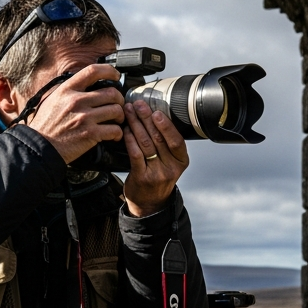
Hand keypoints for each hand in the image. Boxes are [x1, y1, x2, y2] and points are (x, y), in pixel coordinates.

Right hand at [27, 64, 124, 163]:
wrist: (39, 147)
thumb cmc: (46, 126)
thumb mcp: (53, 100)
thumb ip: (70, 91)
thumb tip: (86, 85)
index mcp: (67, 90)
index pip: (92, 71)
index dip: (109, 71)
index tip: (116, 75)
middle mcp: (77, 101)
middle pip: (111, 93)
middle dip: (119, 99)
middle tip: (118, 105)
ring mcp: (84, 117)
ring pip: (116, 110)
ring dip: (120, 117)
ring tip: (117, 121)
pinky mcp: (90, 134)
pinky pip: (114, 129)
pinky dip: (118, 133)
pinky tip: (114, 135)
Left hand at [122, 100, 188, 215]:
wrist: (150, 202)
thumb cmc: (159, 176)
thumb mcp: (170, 161)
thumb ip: (166, 143)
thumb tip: (155, 115)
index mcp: (181, 160)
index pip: (176, 140)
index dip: (166, 125)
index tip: (156, 111)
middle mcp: (171, 167)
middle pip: (158, 138)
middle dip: (147, 119)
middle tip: (138, 105)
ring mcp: (157, 173)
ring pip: (146, 144)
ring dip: (136, 125)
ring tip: (129, 113)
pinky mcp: (142, 177)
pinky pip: (135, 154)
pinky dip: (130, 139)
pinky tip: (126, 130)